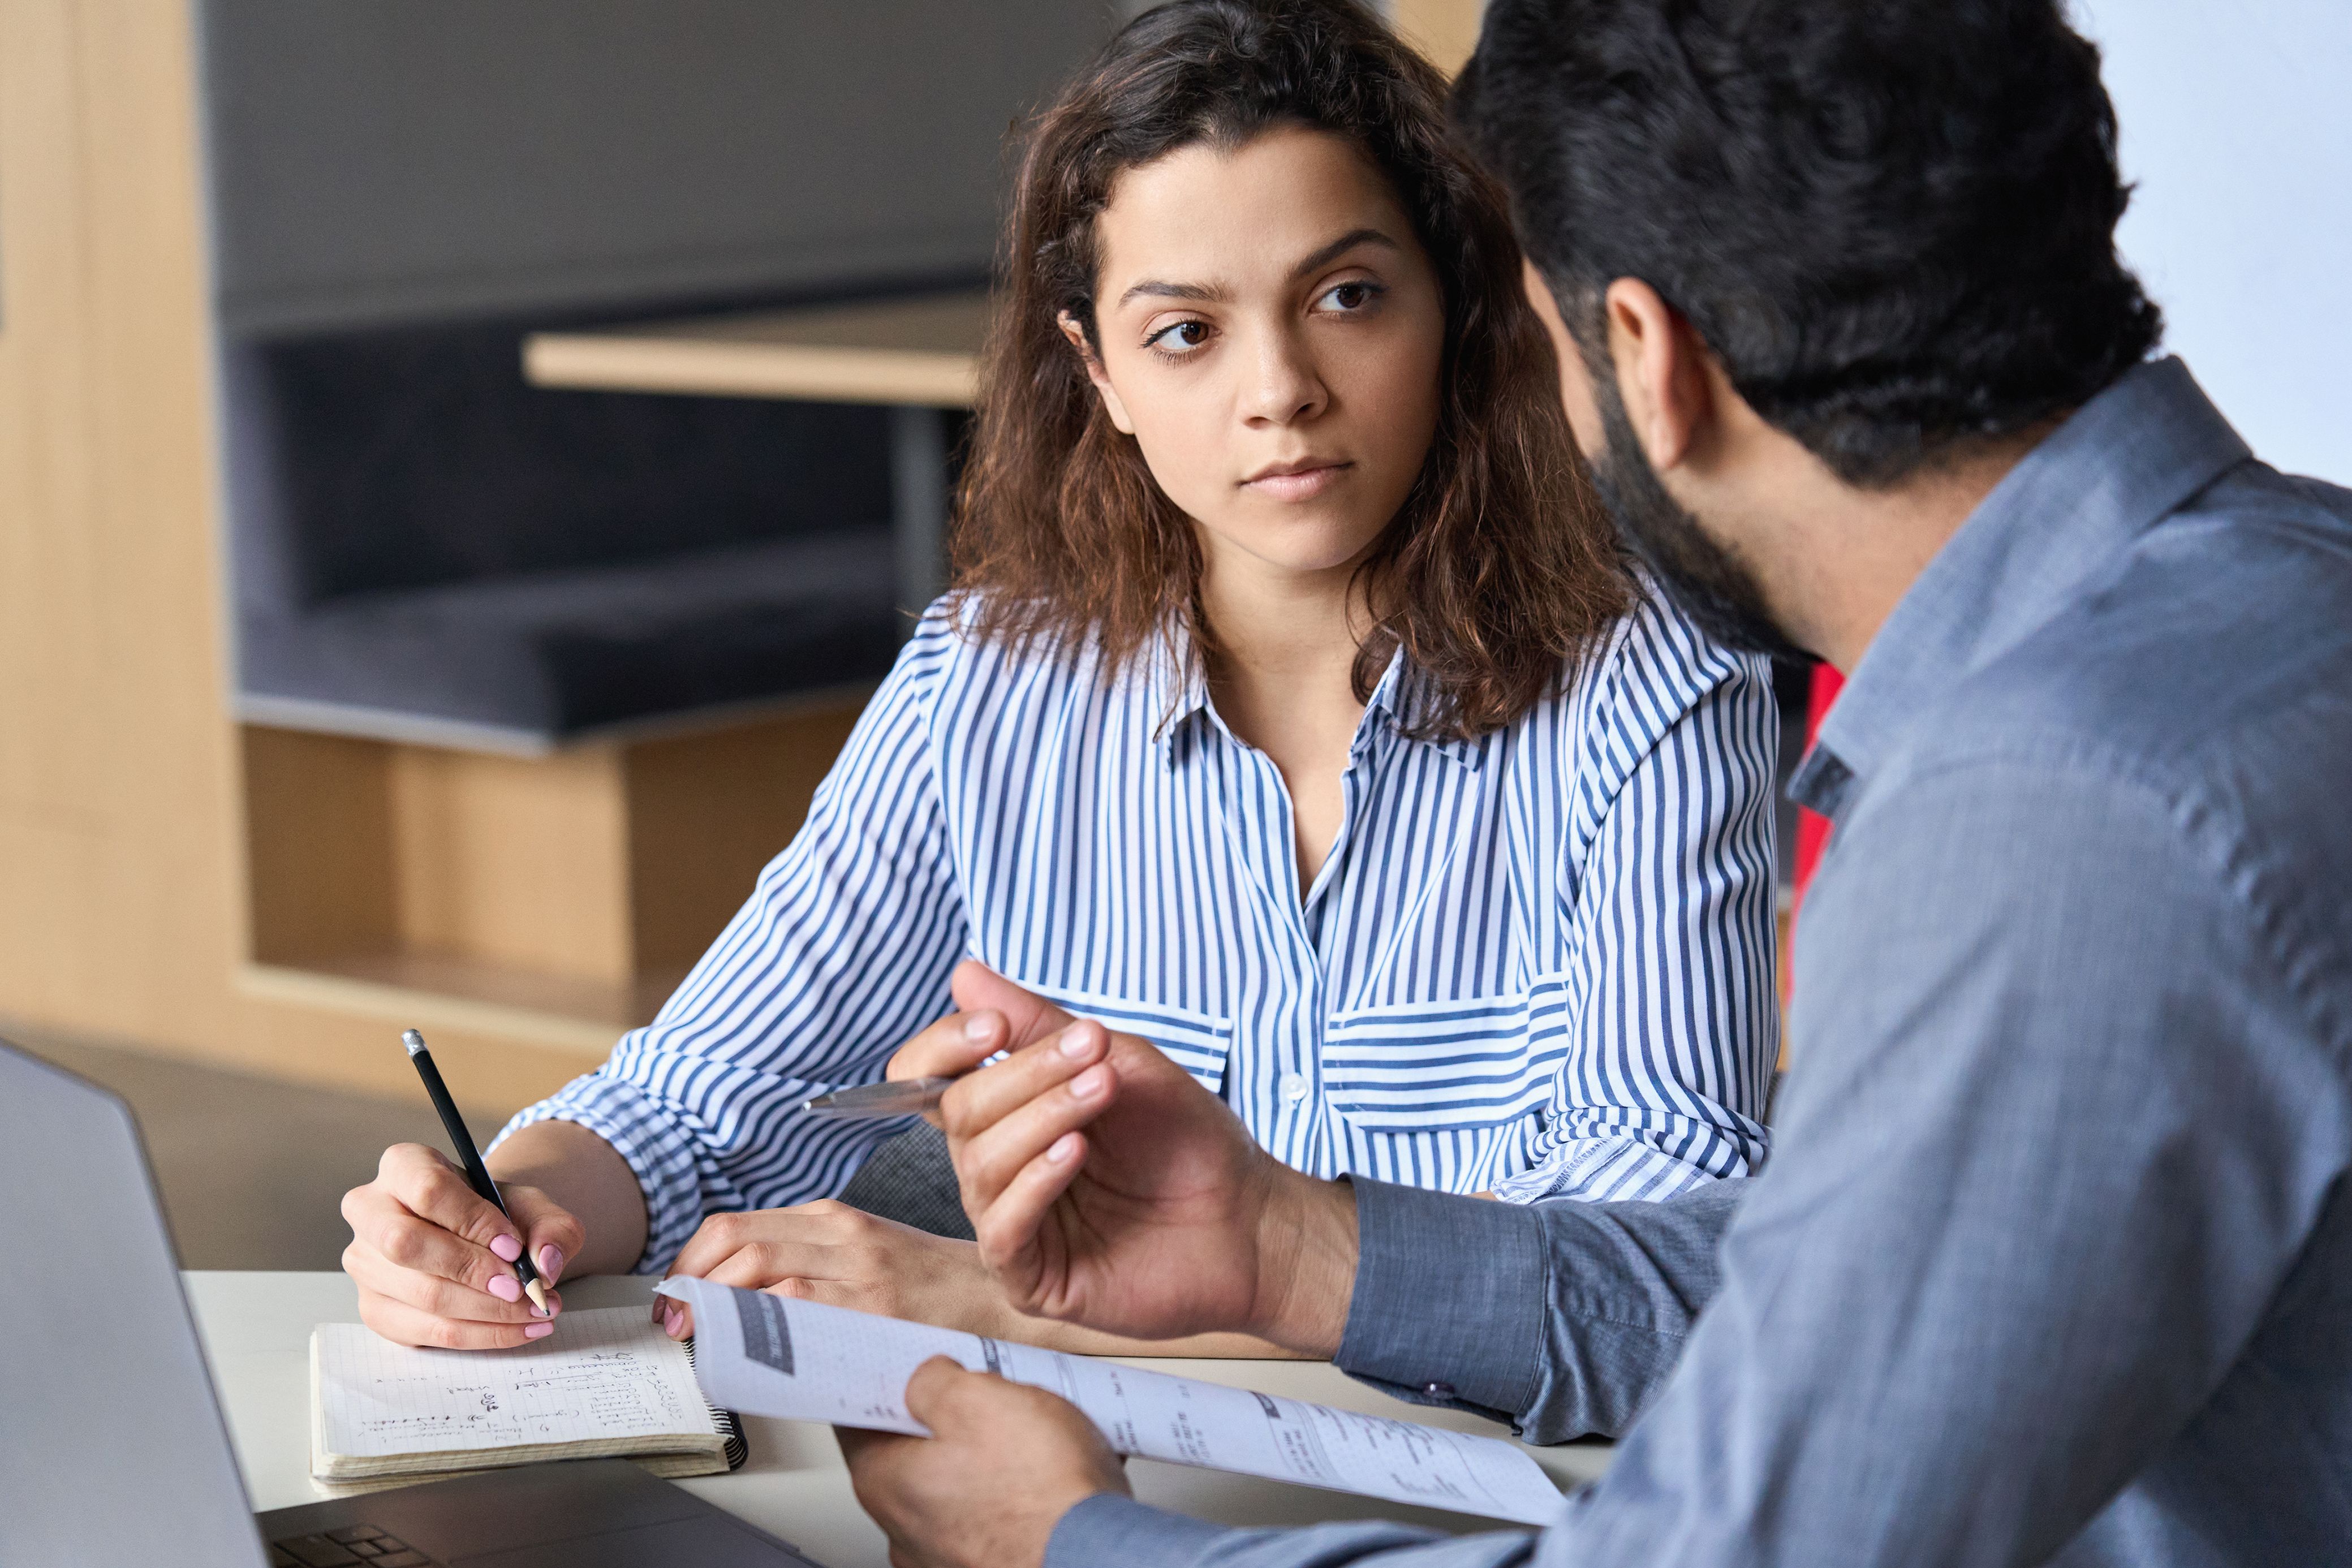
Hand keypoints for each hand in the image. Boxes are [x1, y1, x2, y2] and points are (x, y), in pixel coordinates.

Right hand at [341, 1144, 576, 1348]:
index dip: (473, 1222)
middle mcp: (370, 1211)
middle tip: (522, 1288)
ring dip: (488, 1311)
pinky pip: (426, 1332)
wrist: (481, 1238)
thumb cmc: (498, 1215)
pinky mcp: (374, 1309)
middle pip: (406, 1244)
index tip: (514, 1247)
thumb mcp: (533, 1206)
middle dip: (473, 1271)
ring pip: (420, 1294)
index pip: (428, 1190)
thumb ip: (551, 1227)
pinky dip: (481, 1335)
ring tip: (537, 1310)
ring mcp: (365, 1264)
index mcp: (403, 1166)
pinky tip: (520, 1329)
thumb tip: (546, 1264)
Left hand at [654, 1201, 1010, 1339]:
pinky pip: (799, 1310)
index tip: (674, 1294)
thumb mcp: (867, 1254)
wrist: (1002, 1304)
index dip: (688, 1262)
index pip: (733, 1226)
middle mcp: (842, 1236)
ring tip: (700, 1337)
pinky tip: (745, 1348)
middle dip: (689, 1283)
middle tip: (673, 1319)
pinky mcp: (876, 1309)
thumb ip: (808, 1261)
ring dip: (714, 1308)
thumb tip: (732, 1296)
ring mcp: (859, 1272)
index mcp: (834, 1219)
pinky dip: (759, 1326)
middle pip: (735, 1242)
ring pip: (760, 1272)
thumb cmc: (935, 1287)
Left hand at [838, 1357, 1125, 1567]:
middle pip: (909, 1452)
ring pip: (955, 1483)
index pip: (854, 1420)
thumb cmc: (1043, 1494)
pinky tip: (1048, 1472)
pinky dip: (1013, 1489)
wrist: (1101, 1559)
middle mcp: (905, 1531)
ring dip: (985, 1455)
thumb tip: (927, 1377)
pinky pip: (991, 1513)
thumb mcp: (978, 1398)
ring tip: (1029, 1432)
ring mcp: (946, 1557)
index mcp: (886, 1483)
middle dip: (943, 1418)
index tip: (895, 1363)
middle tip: (983, 1391)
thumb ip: (933, 1380)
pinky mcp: (989, 1565)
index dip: (877, 1382)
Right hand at [889, 963, 1359, 1350]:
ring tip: (1100, 1093)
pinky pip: (1003, 1230)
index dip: (946, 1047)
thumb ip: (1038, 1024)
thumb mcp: (1117, 1061)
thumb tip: (965, 974)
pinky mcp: (1032, 1280)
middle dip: (1022, 1075)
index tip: (996, 1026)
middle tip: (1092, 1054)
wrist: (1248, 1216)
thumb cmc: (1185, 1140)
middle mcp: (997, 1168)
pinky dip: (1035, 1182)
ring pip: (980, 1165)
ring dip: (1040, 1117)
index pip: (931, 1077)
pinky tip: (1075, 1153)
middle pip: (958, 1113)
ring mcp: (1011, 1225)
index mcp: (1006, 1114)